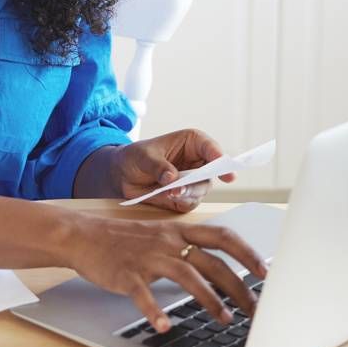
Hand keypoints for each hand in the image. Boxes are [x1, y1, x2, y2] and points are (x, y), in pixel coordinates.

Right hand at [67, 214, 267, 332]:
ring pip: (187, 276)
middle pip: (213, 263)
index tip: (265, 272)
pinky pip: (143, 294)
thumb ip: (188, 249)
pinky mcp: (127, 274)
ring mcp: (149, 257)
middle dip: (239, 287)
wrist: (84, 236)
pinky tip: (164, 326)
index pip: (223, 237)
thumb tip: (219, 271)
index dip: (247, 253)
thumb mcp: (162, 236)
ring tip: (225, 320)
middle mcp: (169, 241)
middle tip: (255, 308)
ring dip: (210, 299)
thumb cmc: (126, 240)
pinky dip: (155, 311)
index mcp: (180, 231)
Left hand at [108, 129, 236, 212]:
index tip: (225, 170)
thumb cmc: (136, 157)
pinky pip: (190, 203)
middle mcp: (197, 162)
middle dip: (199, 182)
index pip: (211, 148)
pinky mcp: (185, 198)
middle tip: (184, 187)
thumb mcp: (143, 156)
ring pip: (201, 191)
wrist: (123, 176)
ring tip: (170, 193)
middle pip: (211, 174)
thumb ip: (157, 166)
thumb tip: (171, 178)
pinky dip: (180, 202)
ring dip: (188, 193)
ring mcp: (193, 181)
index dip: (219, 158)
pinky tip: (167, 197)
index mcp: (193, 143)